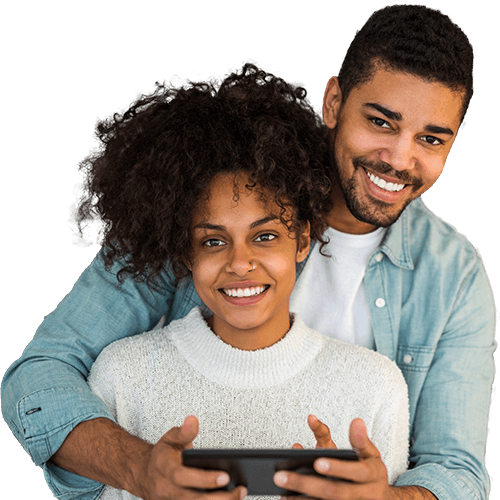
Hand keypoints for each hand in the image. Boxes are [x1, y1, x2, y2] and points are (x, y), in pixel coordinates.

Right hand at [135, 415, 246, 499]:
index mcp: (164, 469)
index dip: (204, 479)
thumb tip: (193, 420)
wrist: (144, 474)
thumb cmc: (162, 455)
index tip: (225, 475)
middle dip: (218, 498)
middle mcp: (166, 490)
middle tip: (239, 490)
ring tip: (238, 494)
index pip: (183, 477)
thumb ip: (184, 431)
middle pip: (192, 499)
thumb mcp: (171, 438)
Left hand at [276, 418, 394, 499]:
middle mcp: (363, 494)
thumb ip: (361, 439)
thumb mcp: (372, 454)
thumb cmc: (371, 474)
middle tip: (282, 475)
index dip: (336, 468)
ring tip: (282, 492)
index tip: (317, 462)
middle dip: (306, 484)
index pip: (355, 471)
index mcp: (371, 475)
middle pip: (334, 491)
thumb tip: (356, 422)